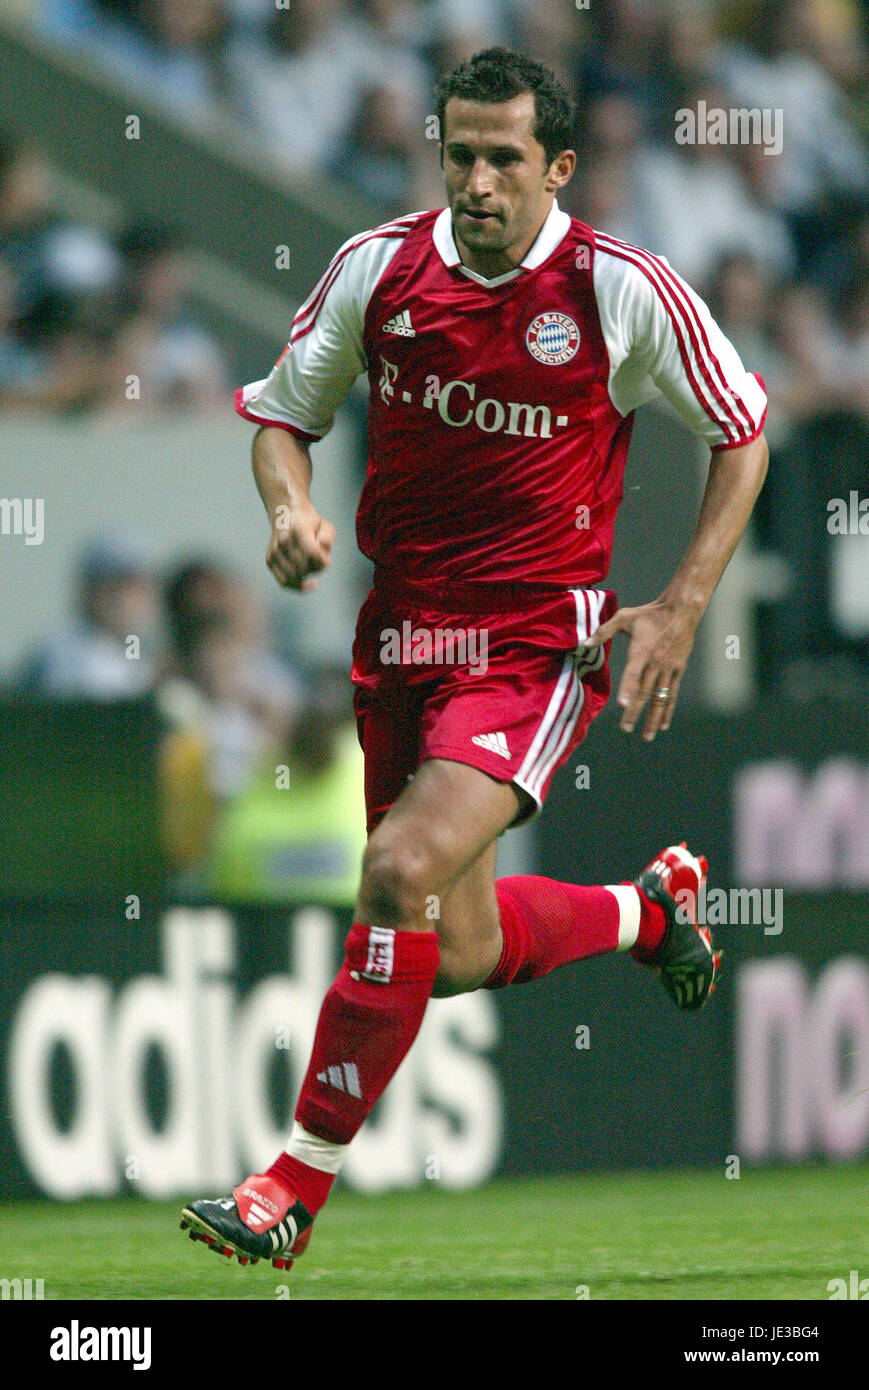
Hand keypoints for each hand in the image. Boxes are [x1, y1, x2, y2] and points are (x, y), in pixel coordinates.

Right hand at [266, 502, 334, 591]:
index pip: (311, 552)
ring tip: (312, 567)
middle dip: (316, 568)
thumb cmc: (310, 523)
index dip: (323, 560)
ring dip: (307, 576)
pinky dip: (298, 587)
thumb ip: (328, 536)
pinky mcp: (270, 561)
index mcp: (298, 529)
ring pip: (293, 577)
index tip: (327, 559)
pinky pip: (284, 582)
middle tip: (320, 561)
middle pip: (303, 567)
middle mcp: (283, 541)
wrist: (285, 515)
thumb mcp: (325, 525)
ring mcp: (274, 551)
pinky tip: (309, 584)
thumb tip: (322, 546)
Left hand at [582, 598, 698, 740]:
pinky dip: (667, 710)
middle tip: (625, 728)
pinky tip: (662, 725)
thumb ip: (604, 631)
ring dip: (652, 718)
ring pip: (660, 698)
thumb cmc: (650, 614)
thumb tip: (585, 643)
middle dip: (634, 712)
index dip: (628, 689)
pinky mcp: (678, 670)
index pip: (633, 673)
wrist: (681, 611)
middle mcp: (655, 663)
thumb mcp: (625, 617)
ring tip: (646, 736)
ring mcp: (668, 669)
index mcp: (642, 651)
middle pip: (644, 692)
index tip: (623, 705)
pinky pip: (672, 694)